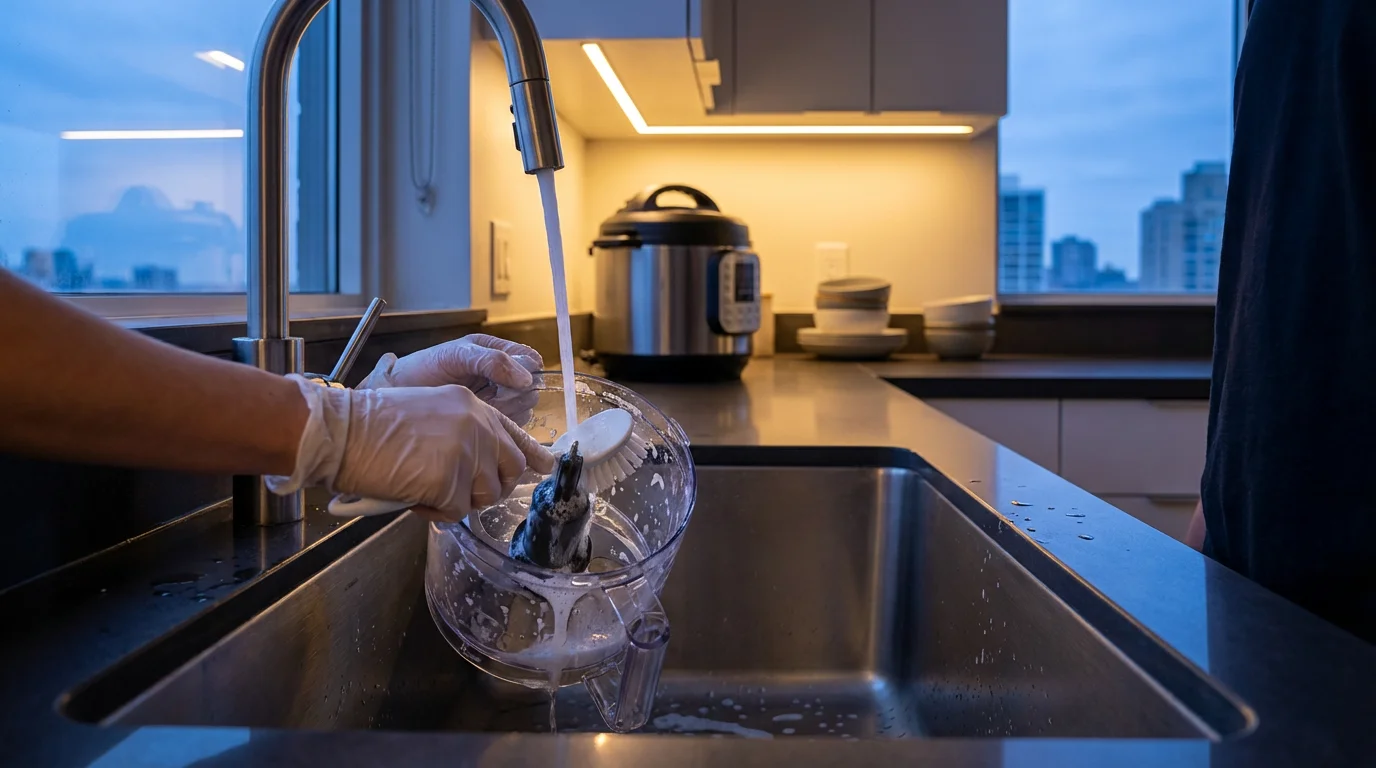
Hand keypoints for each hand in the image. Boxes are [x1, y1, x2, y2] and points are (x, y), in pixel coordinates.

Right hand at [269, 377, 556, 521]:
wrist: (341, 431)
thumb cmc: (371, 427)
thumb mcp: (429, 413)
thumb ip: (462, 432)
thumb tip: (484, 466)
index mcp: (471, 406)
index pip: (515, 433)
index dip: (531, 454)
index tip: (545, 466)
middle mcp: (476, 424)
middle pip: (510, 470)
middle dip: (490, 489)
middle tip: (458, 493)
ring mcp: (466, 450)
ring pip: (485, 495)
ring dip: (458, 502)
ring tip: (425, 490)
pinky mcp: (450, 477)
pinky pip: (456, 512)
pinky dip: (435, 513)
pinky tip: (412, 497)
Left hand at [360, 334, 543, 423]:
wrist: (398, 396)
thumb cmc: (423, 369)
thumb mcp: (456, 355)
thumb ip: (491, 360)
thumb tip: (526, 377)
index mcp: (495, 352)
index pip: (531, 360)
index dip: (526, 370)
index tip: (509, 379)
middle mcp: (500, 376)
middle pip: (530, 388)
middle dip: (513, 393)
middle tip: (488, 393)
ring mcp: (496, 401)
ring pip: (523, 408)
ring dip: (505, 410)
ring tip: (479, 405)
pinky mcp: (489, 423)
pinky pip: (510, 427)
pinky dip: (499, 425)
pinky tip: (479, 419)